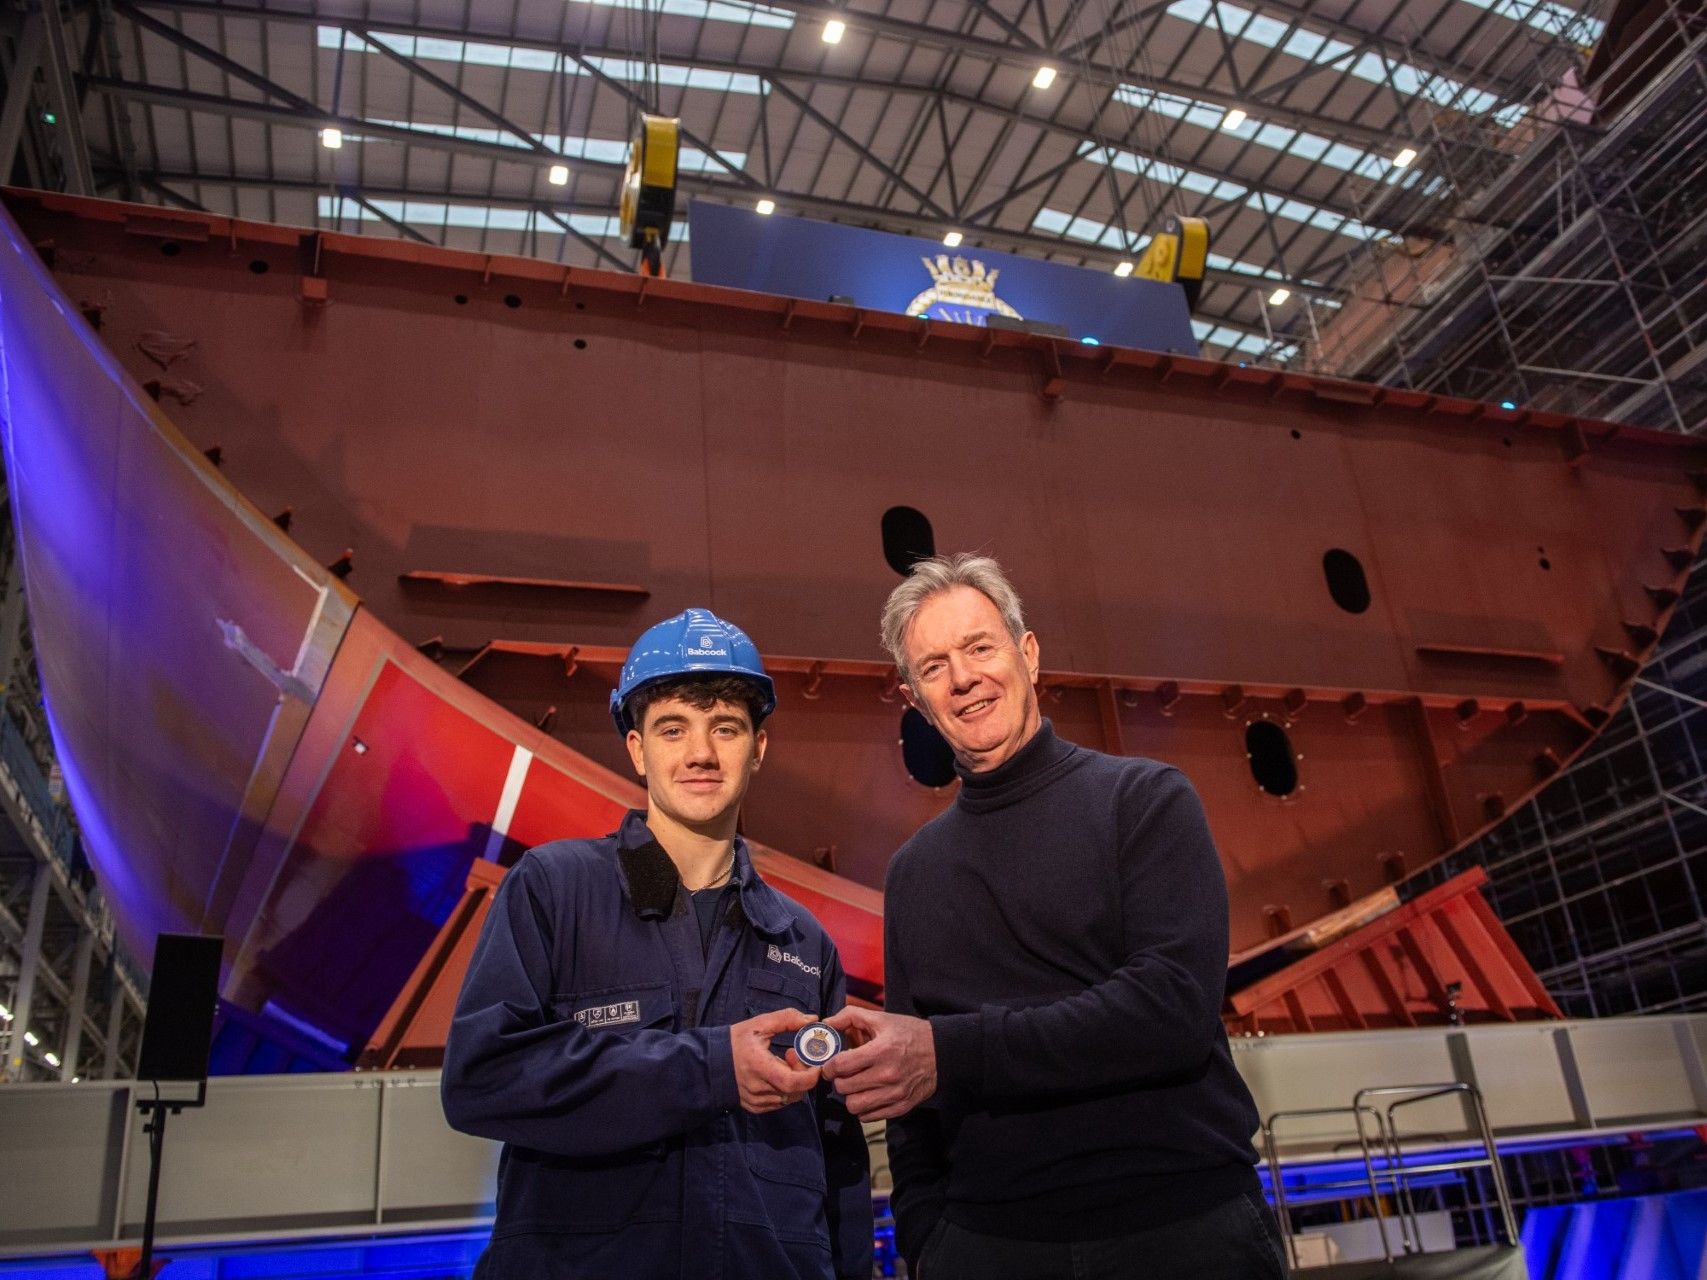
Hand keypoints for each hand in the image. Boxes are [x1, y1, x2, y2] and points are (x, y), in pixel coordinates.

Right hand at [730, 1008, 820, 1112]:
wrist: (711, 1062)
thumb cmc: (736, 1041)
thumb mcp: (759, 1024)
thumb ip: (787, 1019)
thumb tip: (812, 1019)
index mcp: (760, 1067)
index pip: (793, 1082)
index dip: (810, 1076)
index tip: (815, 1062)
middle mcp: (759, 1089)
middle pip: (796, 1090)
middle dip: (802, 1074)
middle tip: (792, 1054)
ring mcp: (757, 1101)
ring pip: (789, 1098)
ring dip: (794, 1082)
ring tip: (782, 1063)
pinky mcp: (755, 1107)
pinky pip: (780, 1102)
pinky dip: (784, 1090)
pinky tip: (775, 1074)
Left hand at [821, 1006, 936, 1119]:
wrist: (941, 1052)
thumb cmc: (908, 1033)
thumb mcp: (881, 1018)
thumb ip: (850, 1016)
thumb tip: (826, 1023)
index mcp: (881, 1050)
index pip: (841, 1065)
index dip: (829, 1065)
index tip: (830, 1064)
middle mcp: (887, 1075)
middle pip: (844, 1087)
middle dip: (838, 1079)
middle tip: (844, 1074)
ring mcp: (894, 1094)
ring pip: (854, 1106)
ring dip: (850, 1096)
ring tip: (855, 1086)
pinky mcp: (901, 1107)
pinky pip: (869, 1116)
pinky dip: (863, 1108)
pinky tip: (867, 1094)